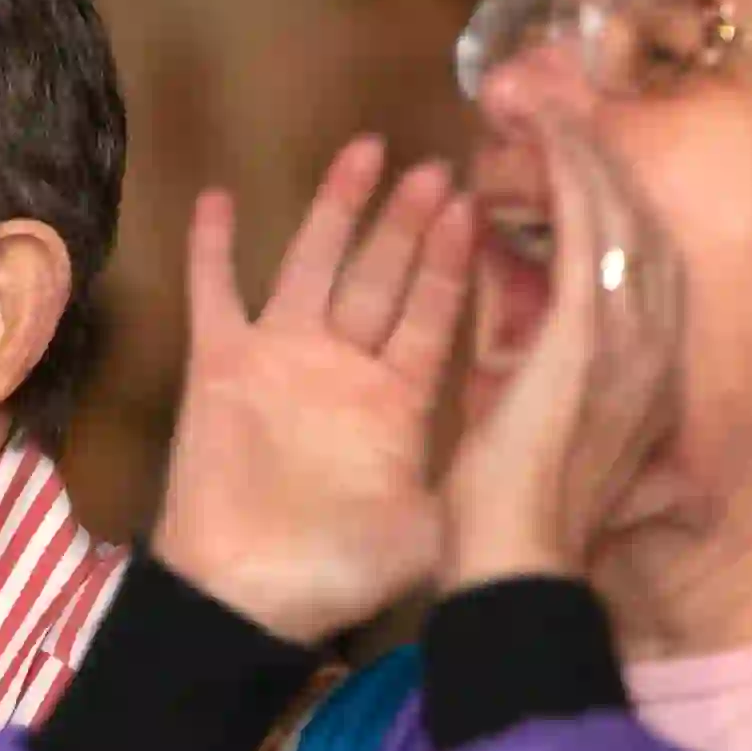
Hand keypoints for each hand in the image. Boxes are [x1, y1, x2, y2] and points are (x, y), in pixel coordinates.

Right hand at [147, 136, 476, 642]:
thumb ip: (470, 484)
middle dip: (409, 220)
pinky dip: (214, 250)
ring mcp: (280, 360)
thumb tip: (536, 467)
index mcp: (397, 399)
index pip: (435, 312)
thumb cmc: (333, 573)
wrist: (244, 601)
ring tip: (364, 149)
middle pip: (382, 274)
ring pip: (314, 264)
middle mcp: (343, 366)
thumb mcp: (426, 528)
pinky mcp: (221, 367)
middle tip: (438, 163)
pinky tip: (217, 197)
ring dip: (336, 208)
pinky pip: (216, 294)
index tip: (478, 204)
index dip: (454, 260)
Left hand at [444, 110, 681, 587]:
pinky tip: (547, 135)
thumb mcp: (556, 429)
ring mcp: (630, 335)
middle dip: (607, 164)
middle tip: (568, 109)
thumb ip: (566, 377)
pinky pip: (586, 228)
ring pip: (621, 216)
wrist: (518, 561)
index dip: (615, 206)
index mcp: (648, 370)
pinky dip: (570, 175)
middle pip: (643, 226)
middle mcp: (656, 345)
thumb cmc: (520, 515)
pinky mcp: (588, 330)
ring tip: (554, 106)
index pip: (642, 263)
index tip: (582, 162)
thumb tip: (551, 341)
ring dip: (589, 154)